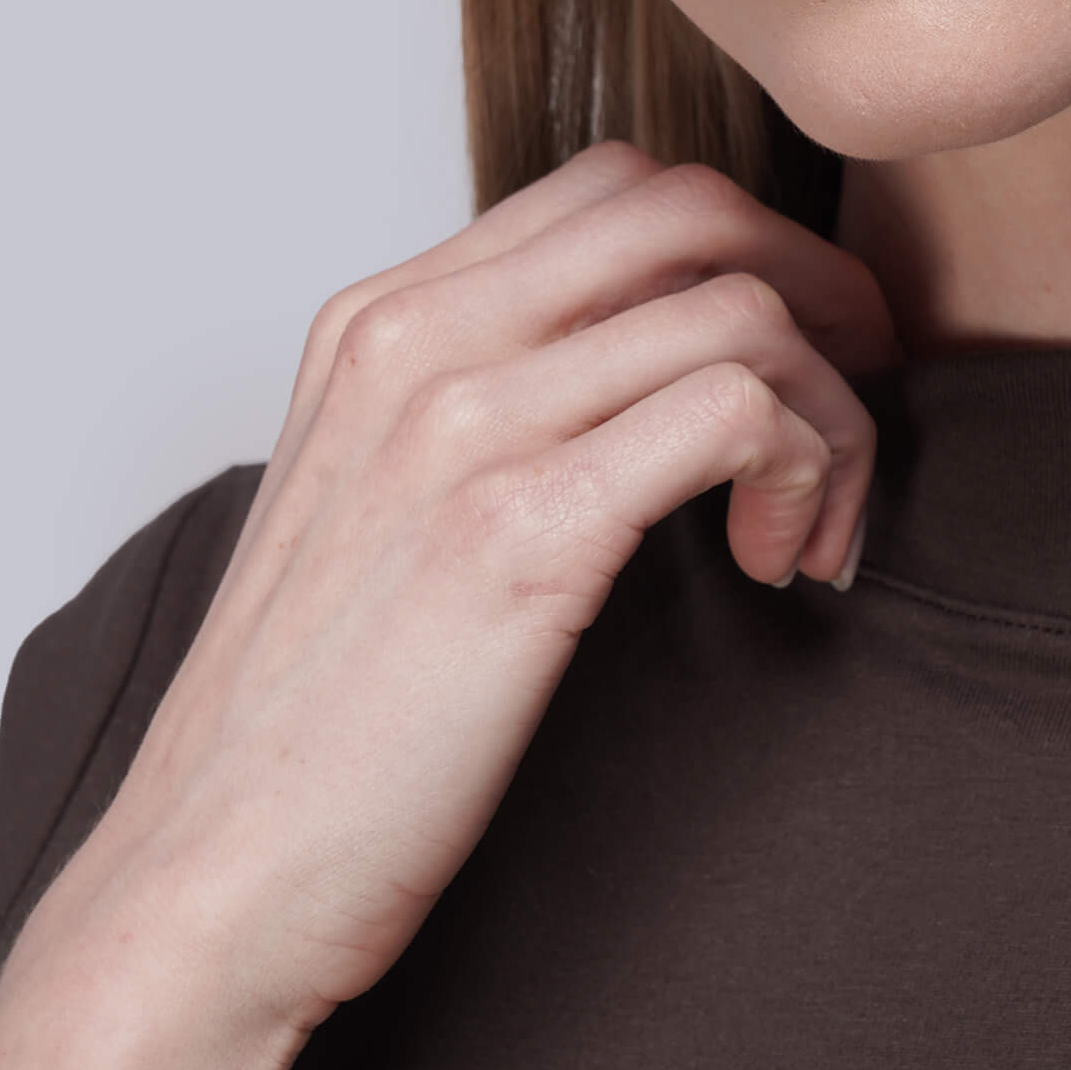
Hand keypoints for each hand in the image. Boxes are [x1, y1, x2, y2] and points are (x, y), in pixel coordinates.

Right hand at [70, 142, 894, 1049]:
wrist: (212, 877)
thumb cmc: (313, 730)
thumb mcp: (377, 519)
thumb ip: (476, 422)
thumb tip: (635, 393)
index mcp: (377, 323)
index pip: (612, 191)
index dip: (745, 248)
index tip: (798, 352)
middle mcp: (412, 339)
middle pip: (688, 209)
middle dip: (816, 288)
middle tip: (858, 396)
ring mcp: (458, 422)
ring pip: (735, 310)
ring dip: (829, 409)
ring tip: (813, 526)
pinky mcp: (516, 528)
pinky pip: (733, 409)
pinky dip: (806, 467)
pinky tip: (779, 561)